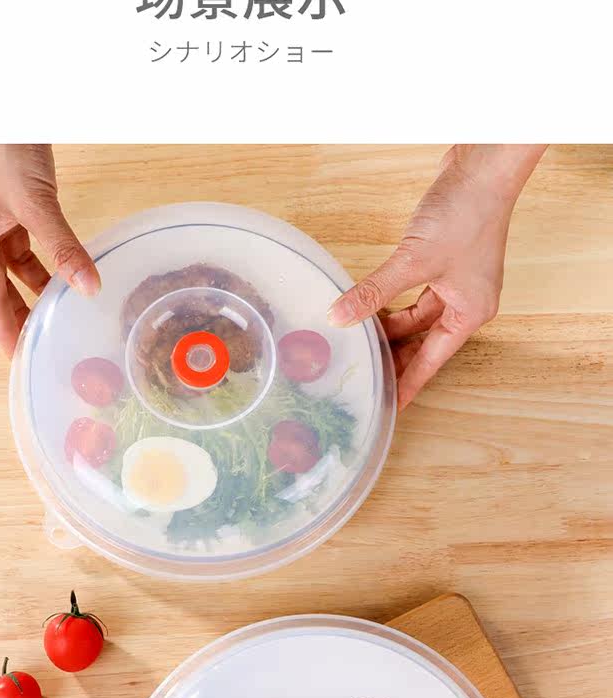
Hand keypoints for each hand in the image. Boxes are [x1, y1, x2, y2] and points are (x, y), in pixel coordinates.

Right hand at [0, 145, 100, 356]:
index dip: (7, 330)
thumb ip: (63, 246)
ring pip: (22, 268)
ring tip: (63, 316)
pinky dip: (50, 262)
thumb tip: (89, 287)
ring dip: (42, 290)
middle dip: (24, 316)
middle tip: (45, 347)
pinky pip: (33, 246)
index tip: (20, 360)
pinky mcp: (18, 207)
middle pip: (5, 289)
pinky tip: (68, 274)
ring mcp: (0, 221)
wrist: (3, 100)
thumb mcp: (36, 203)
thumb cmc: (4, 147)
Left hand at [328, 145, 545, 408]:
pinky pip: (414, 294)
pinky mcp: (444, 261)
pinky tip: (371, 306)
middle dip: (396, 357)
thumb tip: (340, 317)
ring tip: (360, 341)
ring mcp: (456, 282)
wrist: (483, 166)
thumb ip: (374, 293)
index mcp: (469, 313)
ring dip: (390, 328)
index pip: (431, 360)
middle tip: (365, 375)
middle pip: (424, 342)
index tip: (390, 405)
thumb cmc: (466, 214)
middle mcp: (466, 302)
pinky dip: (393, 302)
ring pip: (417, 317)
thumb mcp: (413, 262)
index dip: (408, 383)